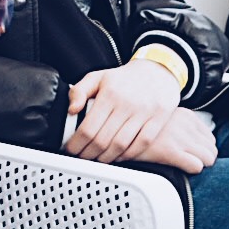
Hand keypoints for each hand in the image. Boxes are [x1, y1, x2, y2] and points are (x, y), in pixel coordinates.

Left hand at [66, 59, 183, 164]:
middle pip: (103, 140)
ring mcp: (144, 113)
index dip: (76, 143)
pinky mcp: (158, 120)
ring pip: (121, 145)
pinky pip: (141, 144)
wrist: (158, 70)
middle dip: (88, 153)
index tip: (71, 149)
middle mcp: (126, 104)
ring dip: (106, 157)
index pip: (88, 128)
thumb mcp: (98, 77)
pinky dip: (128, 154)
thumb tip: (71, 110)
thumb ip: (79, 91)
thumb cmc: (125, 78)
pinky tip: (119, 155)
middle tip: (82, 156)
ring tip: (98, 158)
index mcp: (109, 93)